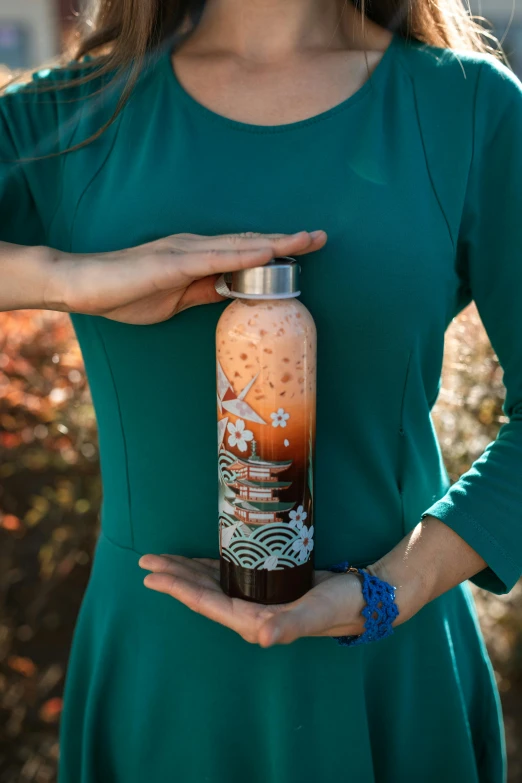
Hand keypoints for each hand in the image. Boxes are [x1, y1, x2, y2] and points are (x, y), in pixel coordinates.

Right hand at [48, 230, 325, 323]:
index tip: (306, 249)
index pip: (245, 253)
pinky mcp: (171, 262)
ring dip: (275, 242)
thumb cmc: (126, 293)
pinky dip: (243, 255)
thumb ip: (205, 292)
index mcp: (197, 256)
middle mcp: (195, 246)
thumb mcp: (177, 299)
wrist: (84, 286)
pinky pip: (214, 258)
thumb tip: (234, 293)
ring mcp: (184, 251)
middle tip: (320, 236)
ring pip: (239, 245)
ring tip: (306, 239)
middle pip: (249, 243)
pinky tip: (266, 252)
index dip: (277, 250)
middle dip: (287, 241)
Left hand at [138, 554, 374, 646]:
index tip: (153, 575)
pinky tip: (199, 559)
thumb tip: (262, 637)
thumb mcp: (315, 612)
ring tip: (162, 559)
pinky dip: (210, 566)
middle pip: (202, 593)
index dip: (178, 588)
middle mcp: (249, 613)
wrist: (362, 599)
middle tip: (146, 561)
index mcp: (253, 621)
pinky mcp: (266, 587)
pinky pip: (229, 575)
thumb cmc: (340, 605)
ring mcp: (256, 600)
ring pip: (211, 584)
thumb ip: (289, 625)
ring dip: (186, 571)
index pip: (207, 603)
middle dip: (174, 577)